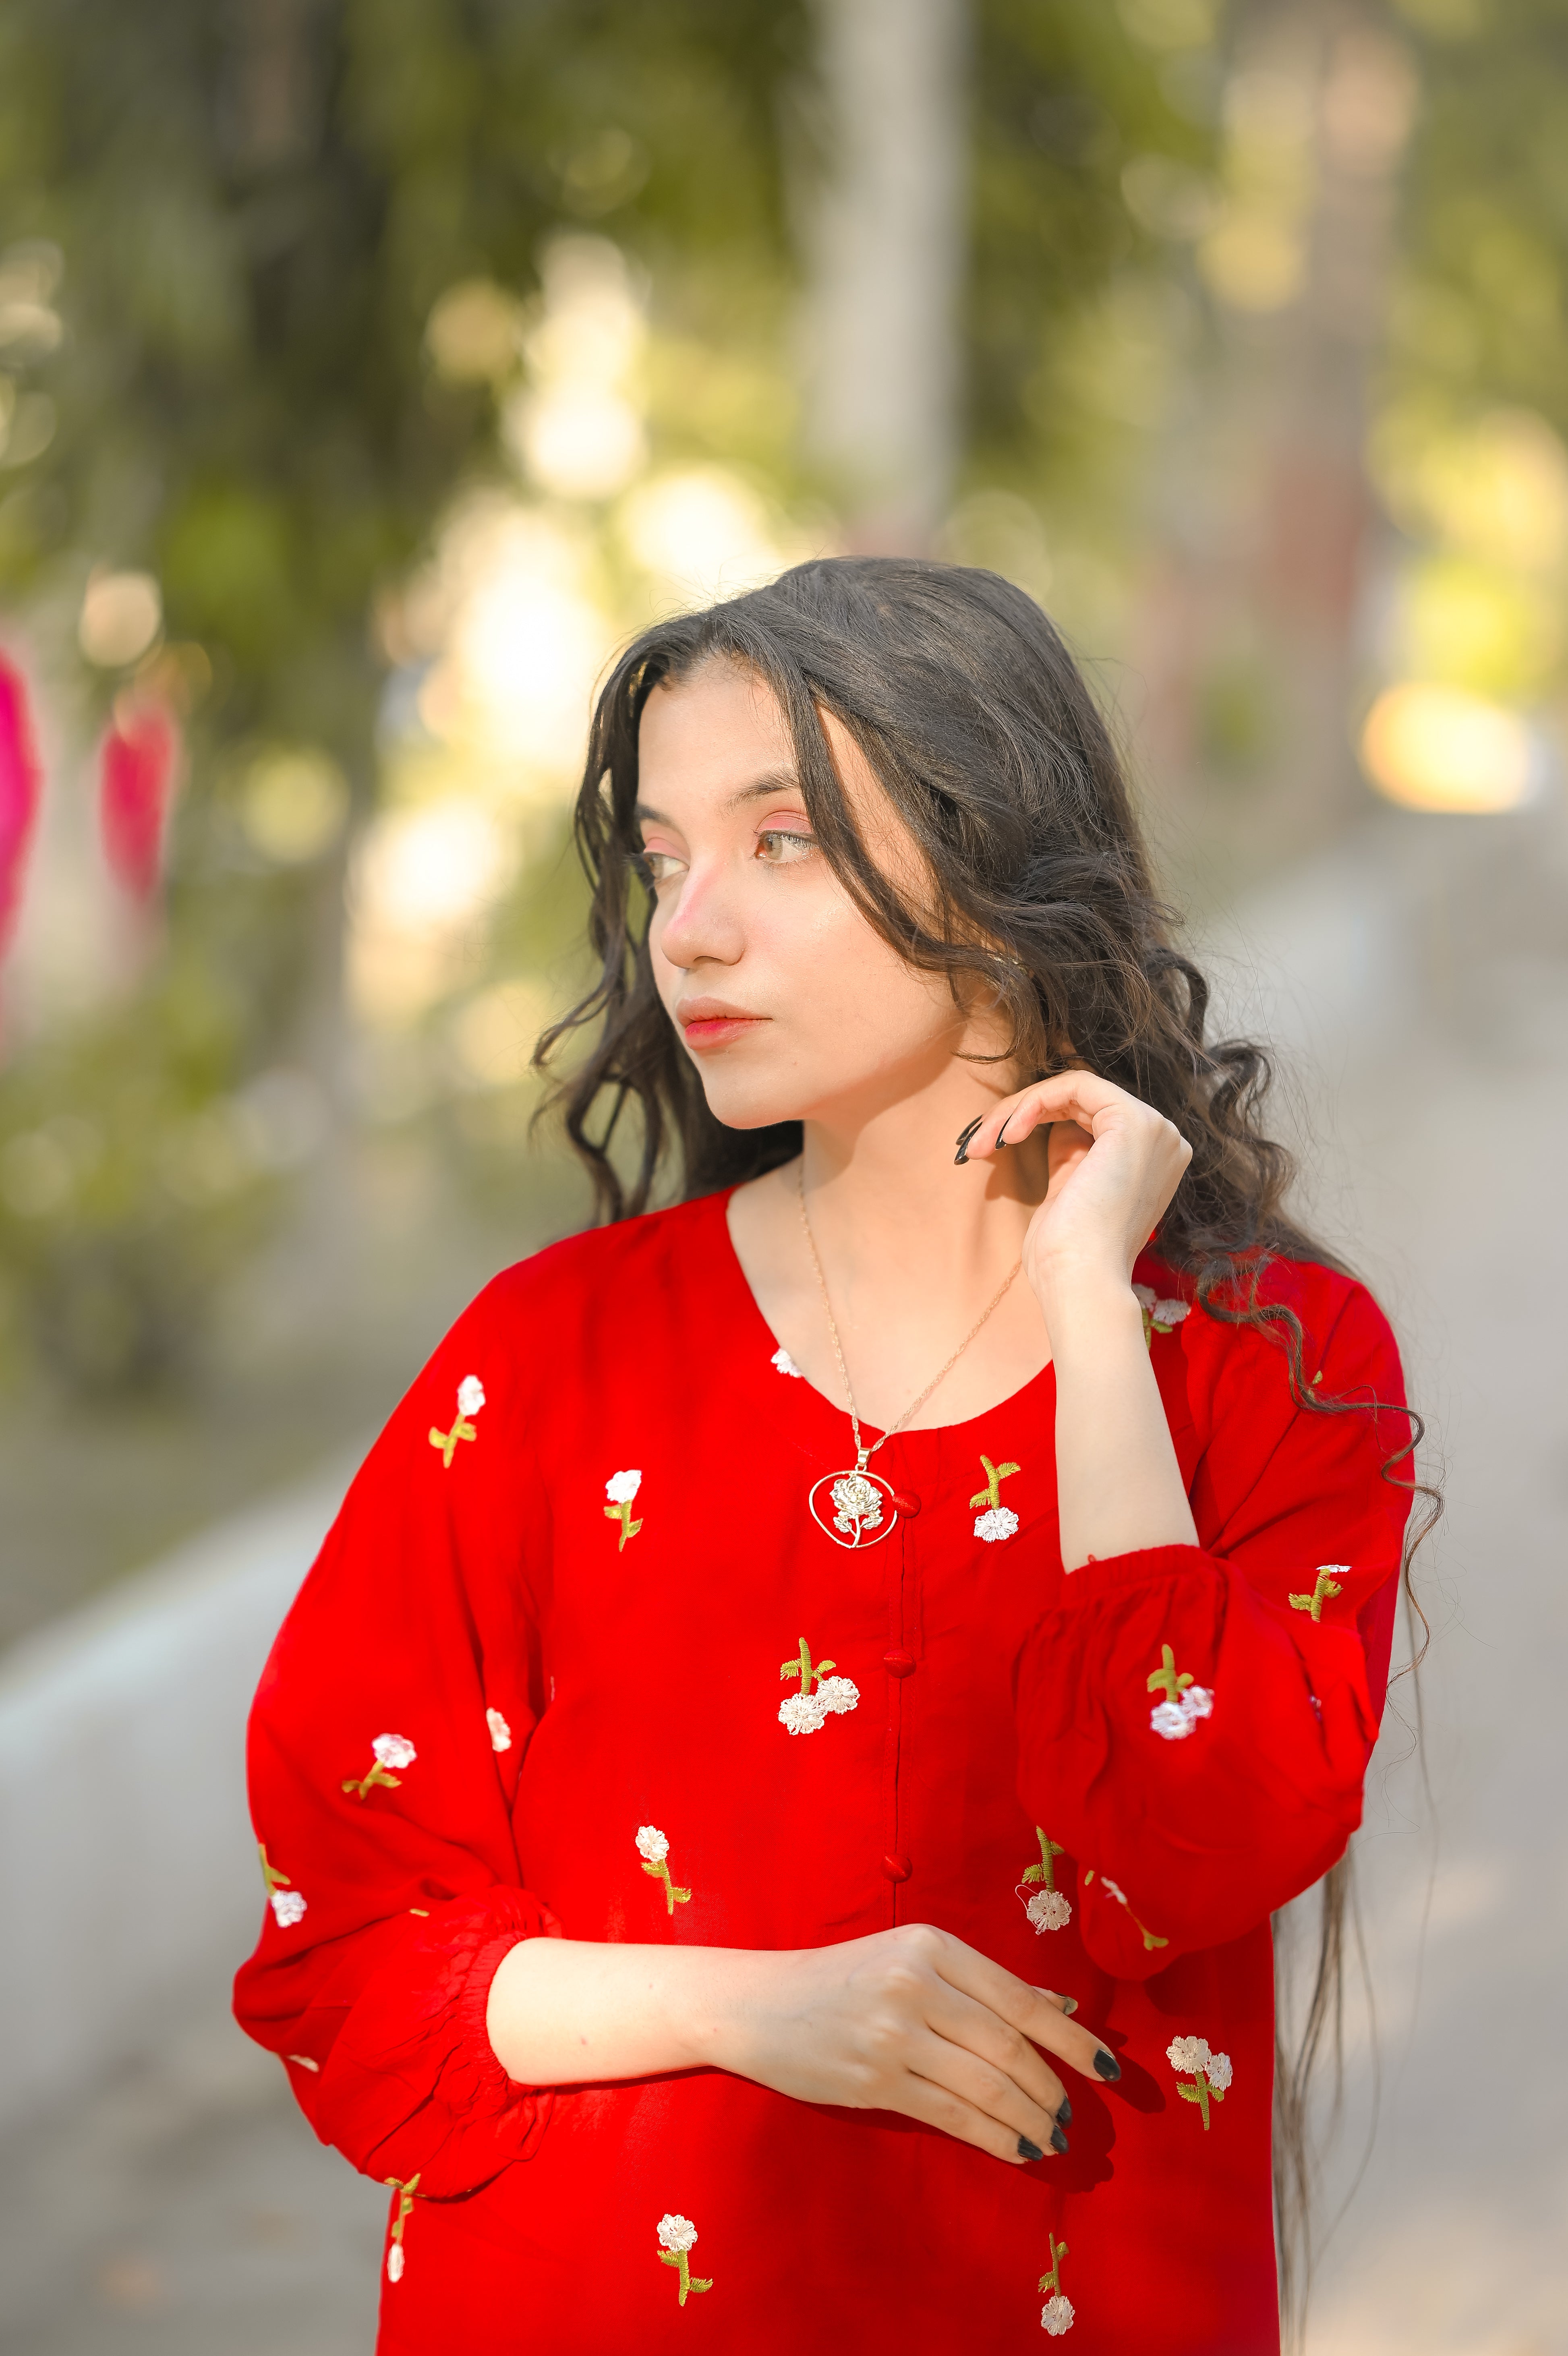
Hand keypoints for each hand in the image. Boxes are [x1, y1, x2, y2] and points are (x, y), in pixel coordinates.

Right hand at [709, 1922, 1117, 2165]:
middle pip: (1009, 2047)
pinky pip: (952, 2115)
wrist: (760, 2005)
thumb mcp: (914, 1962)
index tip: (1109, 2070)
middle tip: (1073, 2117)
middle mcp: (917, 1983)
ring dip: (1030, 2119)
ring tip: (1053, 2138)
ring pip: (986, 2085)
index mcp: (932, 1944)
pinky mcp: (875, 2079)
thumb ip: (986, 1985)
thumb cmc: (844, 1980)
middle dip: (1052, 2089)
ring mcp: (894, 2033)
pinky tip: (1017, 2148)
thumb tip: (1063, 2008)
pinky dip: (994, 2136)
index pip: (1019, 1998)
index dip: (1071, 2039)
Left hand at [960, 1070, 1190, 1302]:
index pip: (1089, 1115)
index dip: (1037, 1120)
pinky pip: (1076, 1085)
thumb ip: (1071, 1154)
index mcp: (1150, 1158)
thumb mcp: (1068, 1190)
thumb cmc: (1067, 1253)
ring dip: (1018, 1109)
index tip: (992, 1144)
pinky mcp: (1134, 1122)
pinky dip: (1033, 1102)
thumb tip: (1055, 1126)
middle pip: (1078, 1100)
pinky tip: (1009, 1133)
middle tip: (977, 1142)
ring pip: (1073, 1089)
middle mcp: (1162, 1139)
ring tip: (983, 1141)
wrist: (1080, 1280)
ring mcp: (1154, 1128)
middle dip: (1019, 1113)